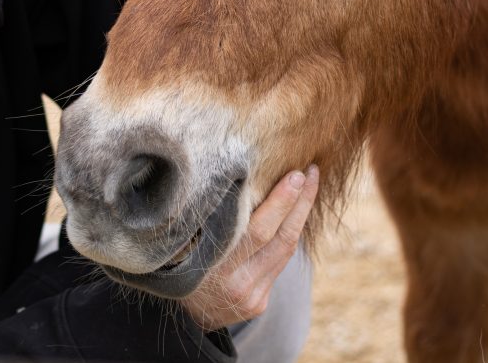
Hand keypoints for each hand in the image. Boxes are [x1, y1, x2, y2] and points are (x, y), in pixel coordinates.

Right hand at [180, 165, 319, 330]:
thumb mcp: (183, 242)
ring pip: (285, 251)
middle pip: (280, 239)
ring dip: (300, 216)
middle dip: (300, 203)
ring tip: (309, 187)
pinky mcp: (259, 304)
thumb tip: (241, 180)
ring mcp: (251, 297)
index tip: (296, 174)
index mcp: (214, 268)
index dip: (281, 202)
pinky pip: (279, 264)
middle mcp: (236, 285)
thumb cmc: (177, 262)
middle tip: (311, 173)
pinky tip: (293, 214)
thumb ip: (213, 221)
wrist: (179, 313)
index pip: (258, 231)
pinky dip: (287, 236)